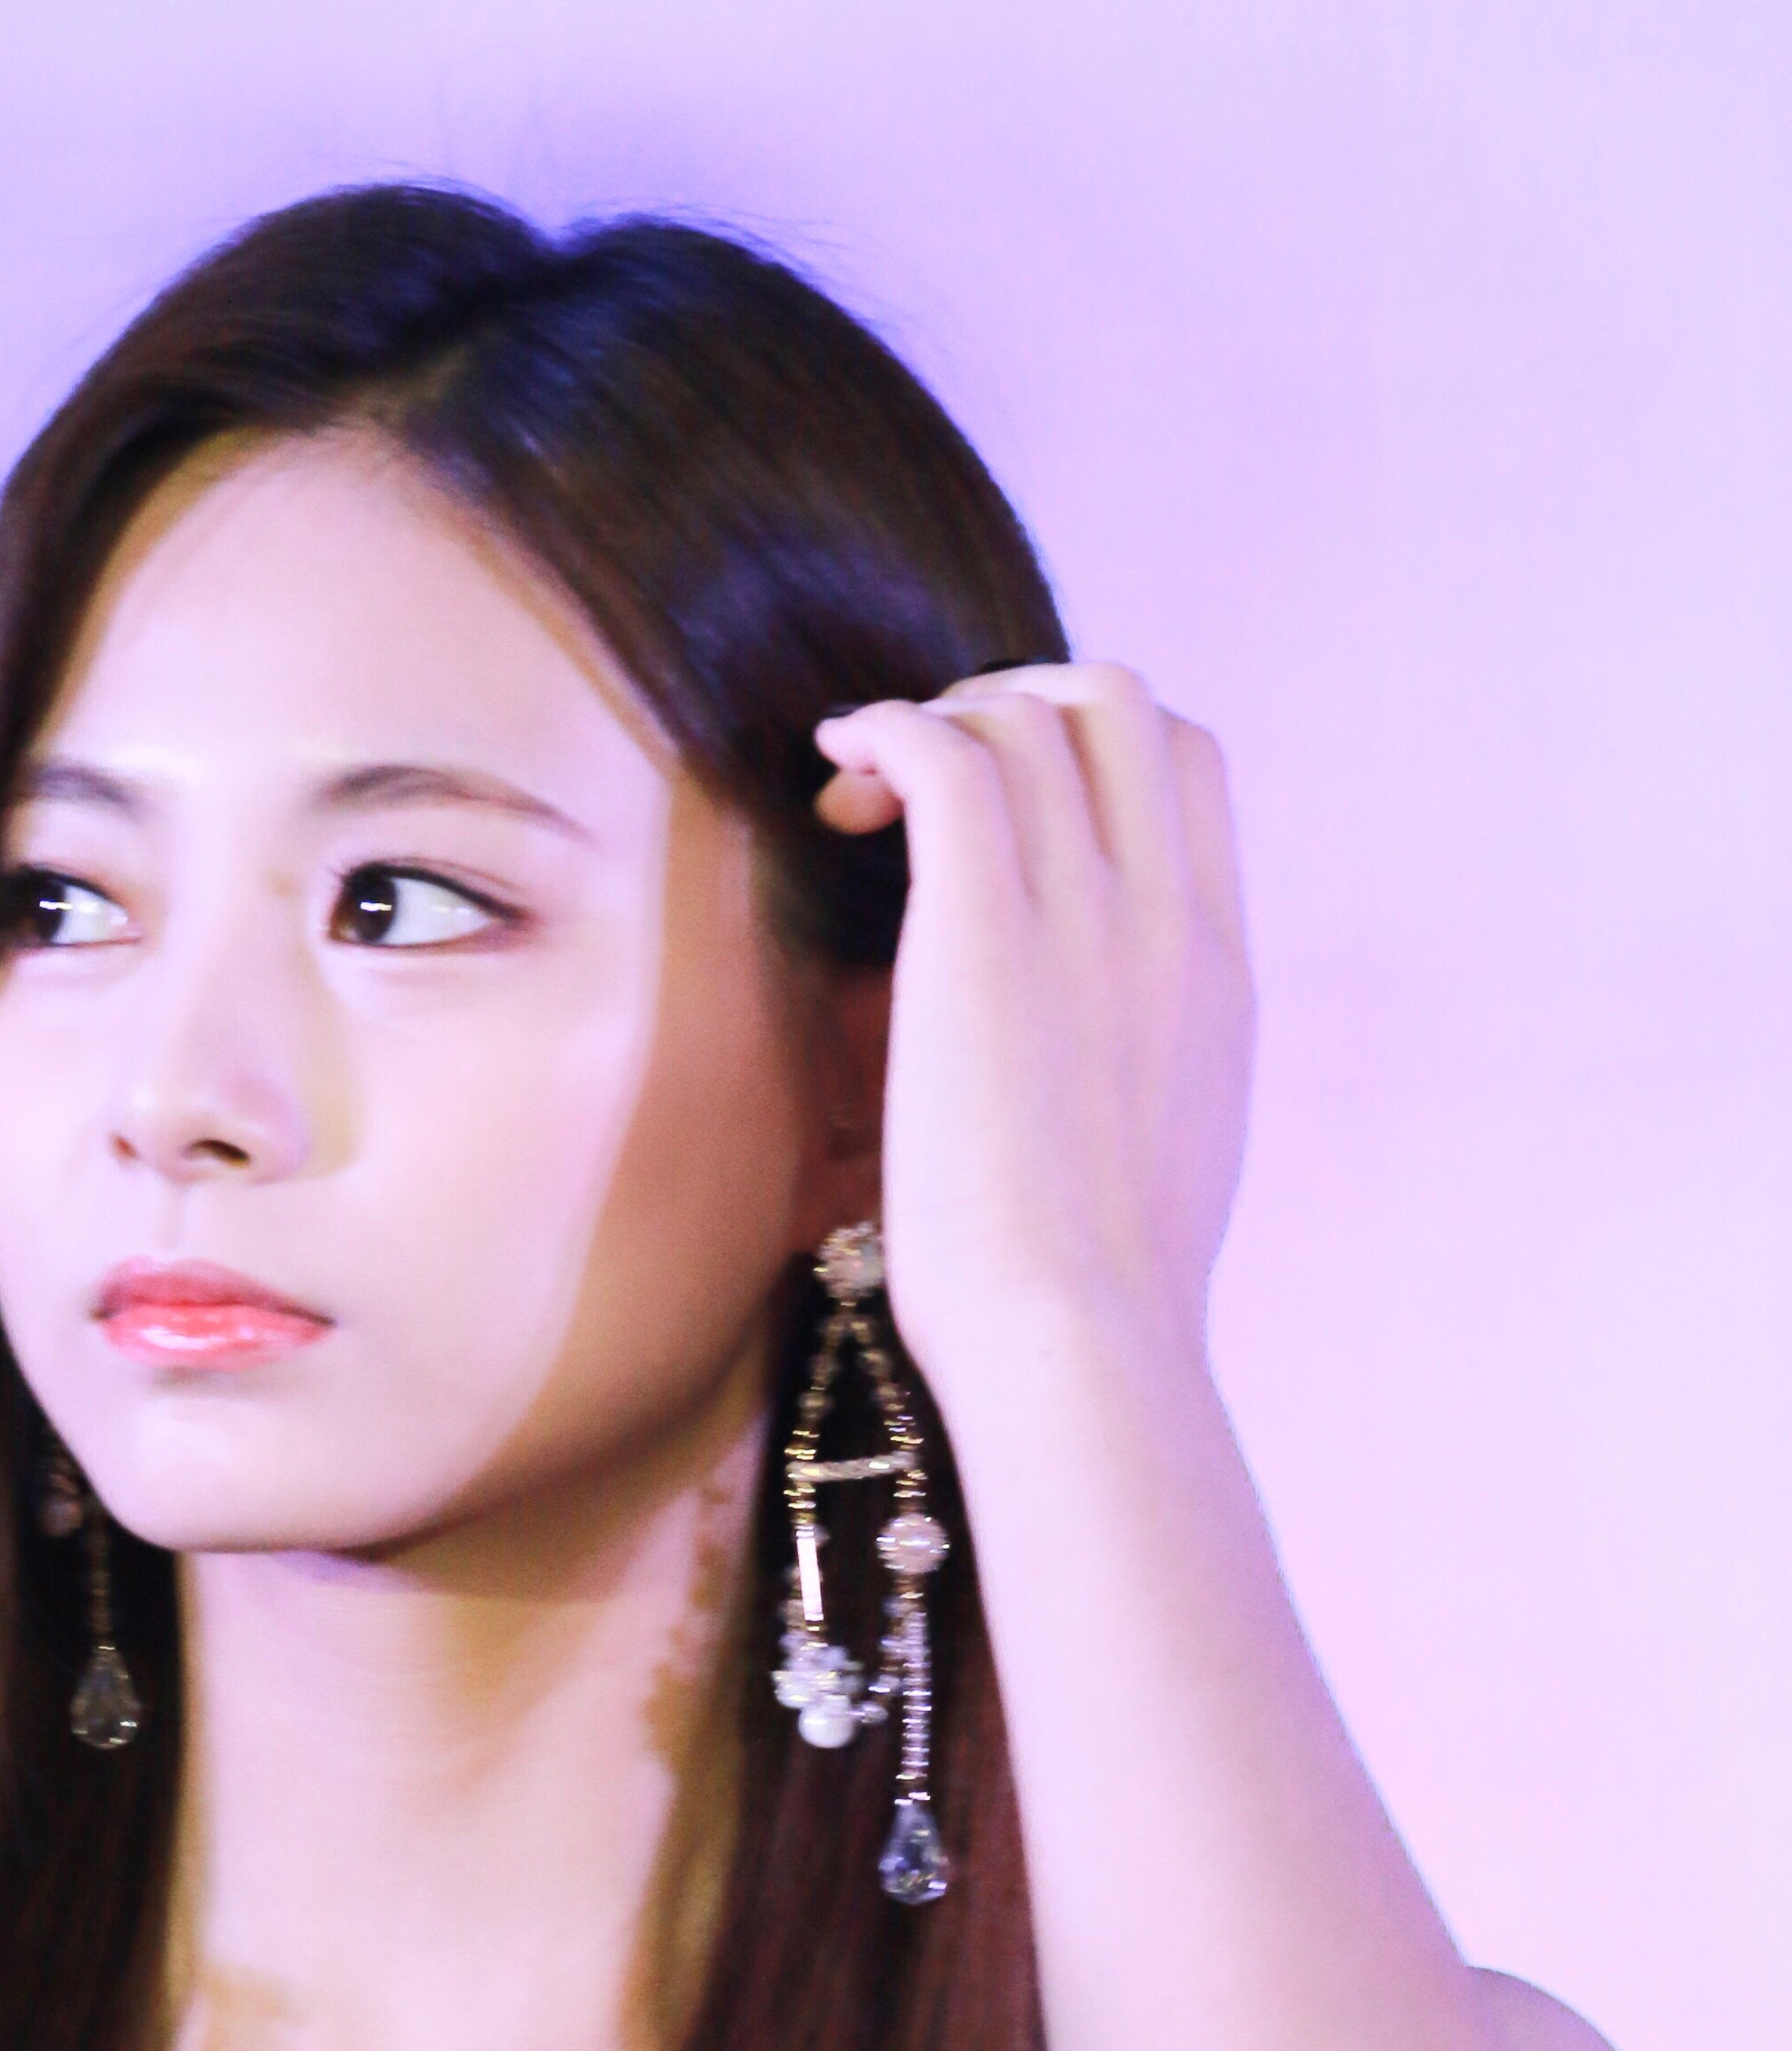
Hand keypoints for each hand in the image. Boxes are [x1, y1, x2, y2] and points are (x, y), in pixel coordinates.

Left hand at [812, 664, 1253, 1404]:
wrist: (1080, 1348)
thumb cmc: (1095, 1305)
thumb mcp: (1164, 1161)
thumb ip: (1145, 1075)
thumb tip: (1095, 1075)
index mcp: (1215, 966)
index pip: (1187, 766)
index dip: (1087, 747)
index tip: (1005, 810)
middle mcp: (1165, 915)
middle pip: (1118, 703)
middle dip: (1008, 702)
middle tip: (922, 784)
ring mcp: (1087, 913)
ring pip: (1028, 713)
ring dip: (930, 721)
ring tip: (856, 793)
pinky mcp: (986, 930)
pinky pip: (946, 754)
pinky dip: (883, 731)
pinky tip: (834, 773)